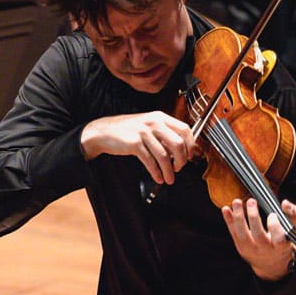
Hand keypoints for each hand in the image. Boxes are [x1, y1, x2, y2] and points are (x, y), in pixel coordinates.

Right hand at [80, 112, 197, 184]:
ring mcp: (144, 133)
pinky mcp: (134, 144)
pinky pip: (150, 161)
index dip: (191, 145)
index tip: (191, 156)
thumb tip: (182, 150)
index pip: (185, 129)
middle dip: (182, 160)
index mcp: (161, 117)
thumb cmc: (128, 130)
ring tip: (169, 178)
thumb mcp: (149, 125)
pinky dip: (156, 172)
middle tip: (179, 168)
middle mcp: (154, 122)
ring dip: (169, 171)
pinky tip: (158, 177)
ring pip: (164, 155)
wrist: (104, 131)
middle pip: (178, 143)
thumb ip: (165, 134)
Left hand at [221, 197, 295, 280]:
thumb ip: (293, 215)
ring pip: (243, 234)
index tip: (272, 215)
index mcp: (280, 247)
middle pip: (258, 235)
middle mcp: (265, 250)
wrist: (270, 264)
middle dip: (253, 217)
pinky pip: (234, 233)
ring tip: (237, 201)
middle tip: (252, 201)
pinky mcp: (241, 247)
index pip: (278, 238)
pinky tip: (226, 209)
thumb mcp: (292, 231)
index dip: (275, 227)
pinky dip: (229, 221)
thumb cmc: (283, 243)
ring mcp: (251, 249)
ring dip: (238, 217)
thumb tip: (285, 202)